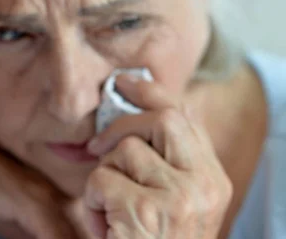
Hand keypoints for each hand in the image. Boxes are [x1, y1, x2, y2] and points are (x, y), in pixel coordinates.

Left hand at [83, 76, 232, 238]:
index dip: (153, 94)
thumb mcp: (170, 204)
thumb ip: (160, 163)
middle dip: (122, 126)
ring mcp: (179, 198)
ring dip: (104, 177)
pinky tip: (106, 227)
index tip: (126, 82)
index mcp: (212, 180)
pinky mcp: (146, 211)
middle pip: (162, 120)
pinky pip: (101, 179)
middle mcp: (204, 185)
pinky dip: (94, 201)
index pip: (185, 118)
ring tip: (111, 210)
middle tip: (97, 146)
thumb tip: (125, 117)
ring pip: (124, 150)